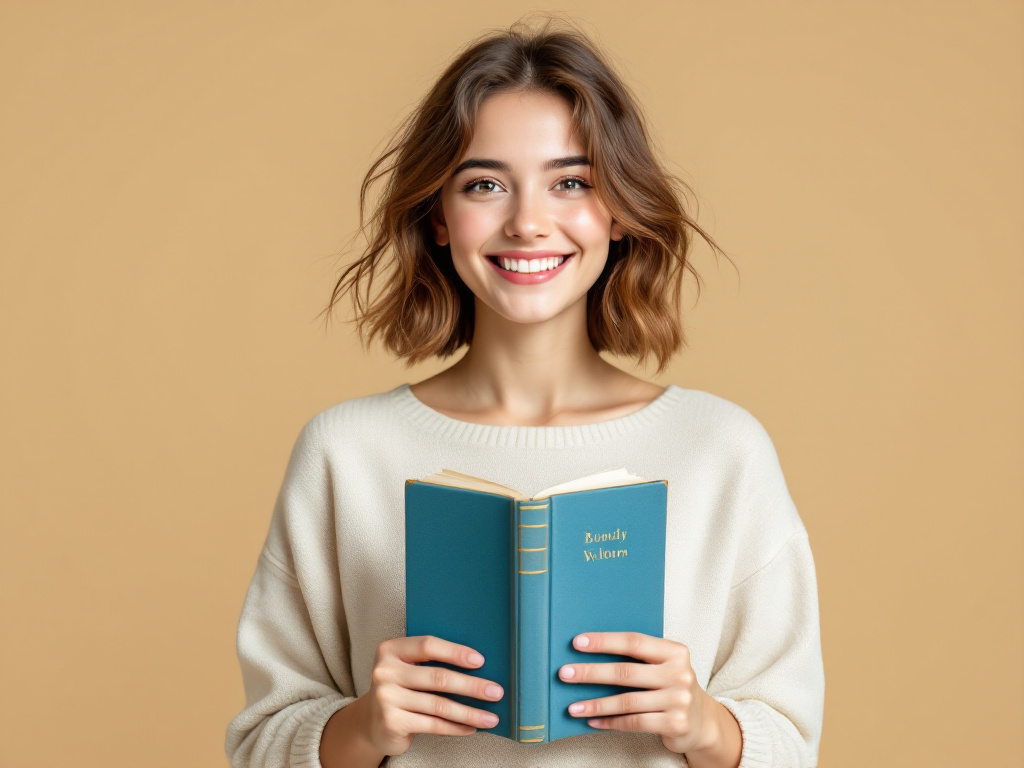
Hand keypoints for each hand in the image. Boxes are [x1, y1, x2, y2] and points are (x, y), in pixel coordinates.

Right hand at [362, 635, 503, 756]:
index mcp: (390, 649)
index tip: (480, 661)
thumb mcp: (408, 668)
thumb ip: (431, 663)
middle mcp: (385, 672)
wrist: (370, 721)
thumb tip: (478, 666)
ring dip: (469, 712)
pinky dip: (455, 728)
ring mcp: (386, 698)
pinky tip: (471, 728)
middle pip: (438, 677)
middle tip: (495, 691)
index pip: (428, 645)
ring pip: (439, 705)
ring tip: (491, 717)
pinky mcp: (392, 722)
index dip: (455, 652)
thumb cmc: (401, 689)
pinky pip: (432, 724)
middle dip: (472, 685)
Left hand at [558, 632, 715, 754]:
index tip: (578, 642)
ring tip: (573, 706)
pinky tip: (592, 721)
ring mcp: (679, 700)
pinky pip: (633, 722)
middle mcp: (679, 674)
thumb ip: (638, 658)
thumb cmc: (673, 687)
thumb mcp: (664, 666)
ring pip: (626, 701)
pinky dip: (610, 722)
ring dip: (595, 704)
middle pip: (626, 672)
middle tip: (565, 673)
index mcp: (675, 652)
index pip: (634, 642)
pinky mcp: (675, 724)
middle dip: (591, 673)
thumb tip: (590, 652)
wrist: (702, 721)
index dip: (604, 641)